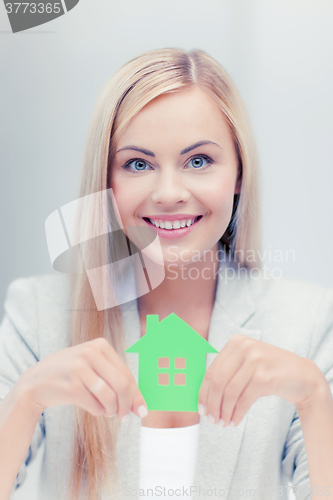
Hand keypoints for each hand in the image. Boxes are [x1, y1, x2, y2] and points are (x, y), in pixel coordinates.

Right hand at [18, 338, 147, 421]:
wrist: (36, 381)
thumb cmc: (71, 374)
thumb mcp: (92, 366)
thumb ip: (115, 379)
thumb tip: (139, 405)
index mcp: (100, 345)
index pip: (126, 373)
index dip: (136, 394)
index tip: (141, 410)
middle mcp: (90, 353)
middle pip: (121, 385)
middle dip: (127, 405)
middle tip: (125, 417)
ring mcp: (79, 369)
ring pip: (110, 397)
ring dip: (112, 411)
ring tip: (108, 413)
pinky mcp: (71, 386)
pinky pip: (95, 406)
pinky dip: (99, 412)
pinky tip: (95, 409)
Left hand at [198, 334, 322, 426]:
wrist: (303, 375)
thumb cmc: (269, 371)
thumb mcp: (247, 363)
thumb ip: (228, 371)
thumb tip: (203, 396)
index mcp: (236, 342)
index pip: (212, 370)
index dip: (203, 392)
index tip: (201, 409)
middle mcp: (245, 348)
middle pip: (218, 382)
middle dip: (212, 404)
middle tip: (211, 419)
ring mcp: (256, 361)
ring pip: (230, 392)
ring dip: (224, 412)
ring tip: (223, 423)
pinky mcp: (266, 377)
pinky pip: (244, 400)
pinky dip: (237, 413)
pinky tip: (235, 421)